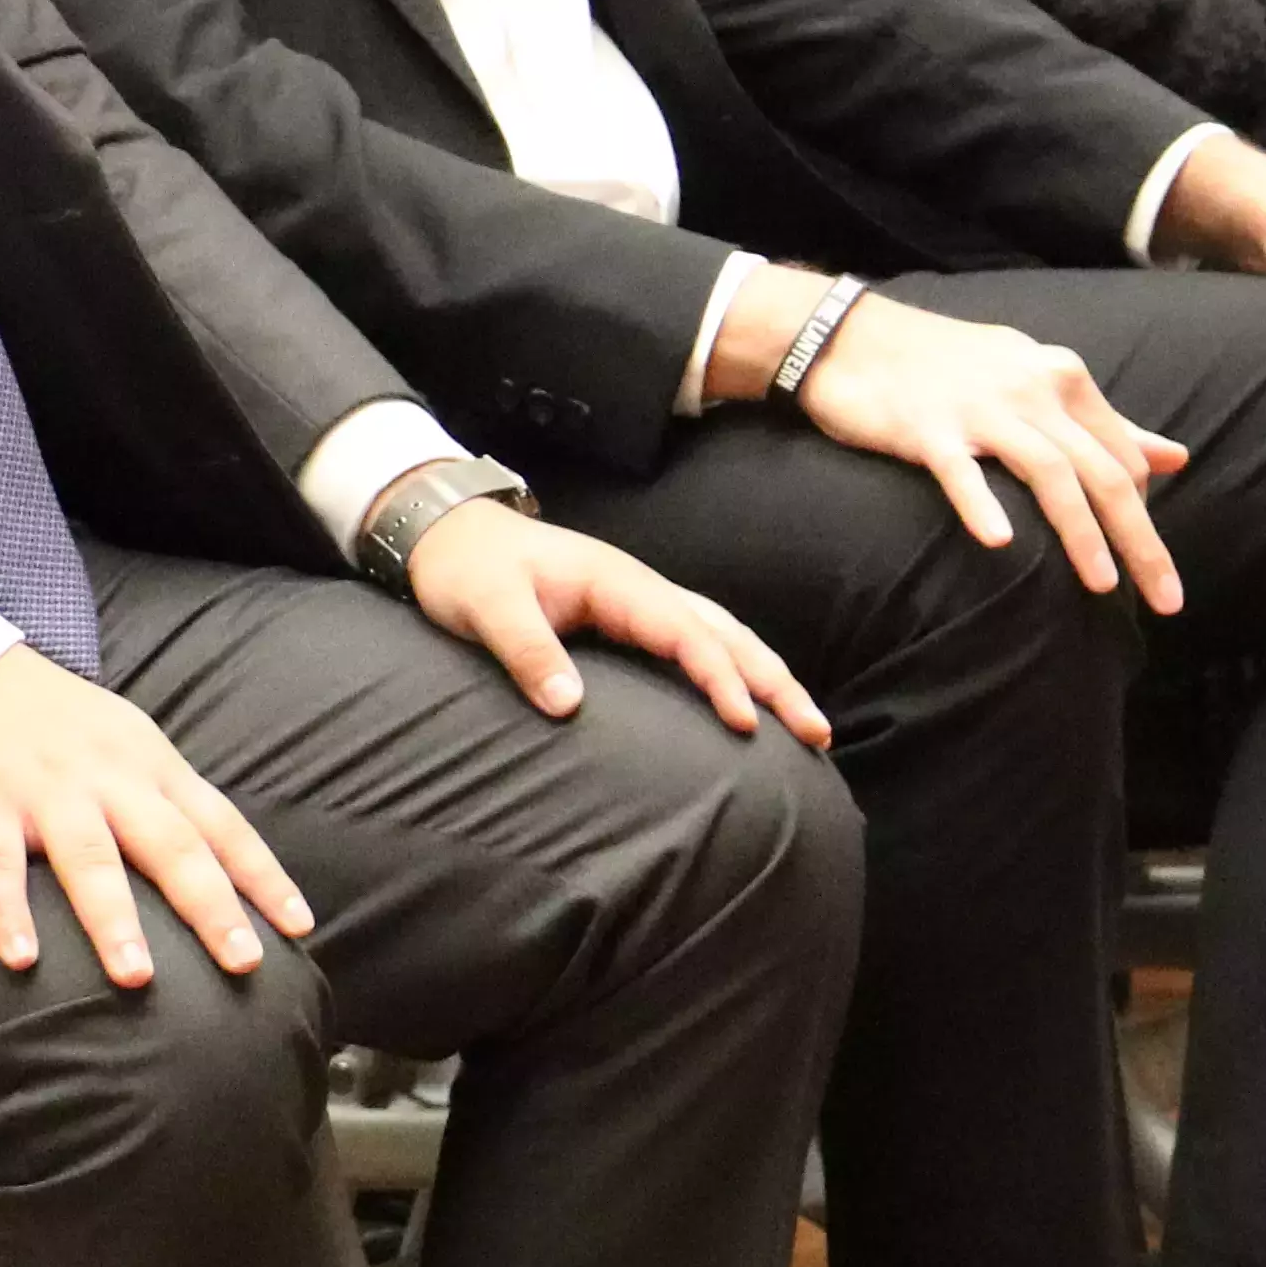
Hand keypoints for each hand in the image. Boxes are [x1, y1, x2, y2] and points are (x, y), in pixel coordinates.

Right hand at [0, 646, 316, 989]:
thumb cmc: (58, 722)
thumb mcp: (129, 743)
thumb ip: (168, 801)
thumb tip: (223, 867)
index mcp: (153, 766)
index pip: (222, 825)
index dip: (263, 876)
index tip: (301, 925)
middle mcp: (109, 780)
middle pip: (170, 845)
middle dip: (210, 906)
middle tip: (244, 962)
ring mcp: (47, 794)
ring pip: (89, 859)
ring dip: (115, 919)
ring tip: (138, 975)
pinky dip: (8, 914)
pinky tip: (23, 959)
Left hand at [408, 496, 829, 738]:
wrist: (448, 533)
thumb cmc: (467, 569)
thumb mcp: (487, 607)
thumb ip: (527, 651)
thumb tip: (569, 708)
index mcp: (618, 583)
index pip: (687, 633)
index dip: (720, 678)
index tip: (747, 724)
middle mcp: (642, 588)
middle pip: (728, 634)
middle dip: (777, 682)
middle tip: (817, 733)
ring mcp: (641, 600)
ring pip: (725, 635)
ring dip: (768, 676)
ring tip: (807, 724)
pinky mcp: (631, 615)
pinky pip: (702, 640)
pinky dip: (738, 666)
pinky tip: (753, 696)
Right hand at [786, 283, 1186, 607]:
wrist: (851, 335)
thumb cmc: (949, 365)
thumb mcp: (1035, 379)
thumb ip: (1103, 423)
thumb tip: (1174, 458)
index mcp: (1063, 378)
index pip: (1123, 457)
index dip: (1143, 515)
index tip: (1148, 564)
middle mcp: (1032, 390)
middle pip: (1103, 472)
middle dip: (1141, 540)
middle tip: (1169, 601)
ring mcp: (980, 409)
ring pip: (1049, 473)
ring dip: (1081, 533)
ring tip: (1102, 587)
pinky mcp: (928, 427)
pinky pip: (961, 471)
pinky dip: (983, 505)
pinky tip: (1001, 543)